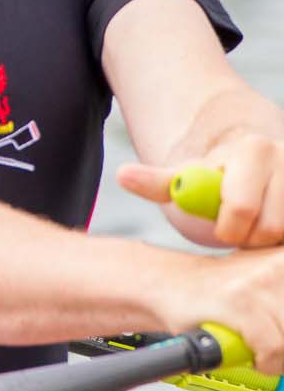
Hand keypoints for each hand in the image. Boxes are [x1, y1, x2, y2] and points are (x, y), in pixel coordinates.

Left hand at [120, 133, 283, 246]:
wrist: (251, 159)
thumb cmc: (214, 176)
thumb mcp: (183, 178)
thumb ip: (158, 182)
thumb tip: (123, 175)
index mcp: (254, 149)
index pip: (242, 208)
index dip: (228, 227)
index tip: (221, 227)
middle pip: (273, 227)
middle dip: (251, 237)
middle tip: (239, 231)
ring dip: (272, 241)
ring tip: (256, 227)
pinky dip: (283, 241)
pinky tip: (273, 230)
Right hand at [151, 247, 283, 374]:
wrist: (169, 285)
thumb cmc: (225, 293)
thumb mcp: (273, 285)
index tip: (281, 326)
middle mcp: (280, 264)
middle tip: (275, 344)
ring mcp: (261, 282)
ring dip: (280, 357)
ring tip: (262, 347)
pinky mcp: (241, 304)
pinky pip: (273, 349)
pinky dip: (265, 362)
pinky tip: (250, 352)